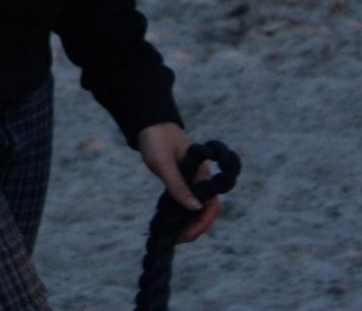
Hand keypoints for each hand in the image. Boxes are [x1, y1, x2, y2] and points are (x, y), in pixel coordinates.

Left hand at [136, 123, 220, 242]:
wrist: (149, 122)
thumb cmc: (156, 139)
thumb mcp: (163, 163)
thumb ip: (177, 185)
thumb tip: (195, 208)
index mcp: (202, 174)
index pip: (212, 205)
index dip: (203, 223)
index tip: (187, 235)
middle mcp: (201, 179)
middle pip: (207, 210)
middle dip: (196, 227)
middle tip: (178, 239)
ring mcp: (192, 180)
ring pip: (197, 207)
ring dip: (188, 222)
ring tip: (173, 235)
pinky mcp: (182, 180)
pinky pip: (187, 201)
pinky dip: (181, 214)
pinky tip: (170, 221)